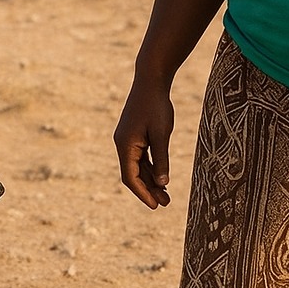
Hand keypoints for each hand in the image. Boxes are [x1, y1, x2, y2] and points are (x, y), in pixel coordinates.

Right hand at [114, 81, 173, 208]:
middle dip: (148, 190)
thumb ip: (162, 159)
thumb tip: (163, 183)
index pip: (130, 177)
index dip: (142, 193)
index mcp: (125, 145)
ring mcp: (127, 140)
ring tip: (166, 196)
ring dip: (151, 181)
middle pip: (133, 174)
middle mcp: (122, 144)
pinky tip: (162, 177)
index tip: (154, 206)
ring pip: (138, 167)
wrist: (151, 80)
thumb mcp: (162, 133)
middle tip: (165, 204)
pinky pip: (141, 157)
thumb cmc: (157, 105)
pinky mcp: (134, 135)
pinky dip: (151, 168)